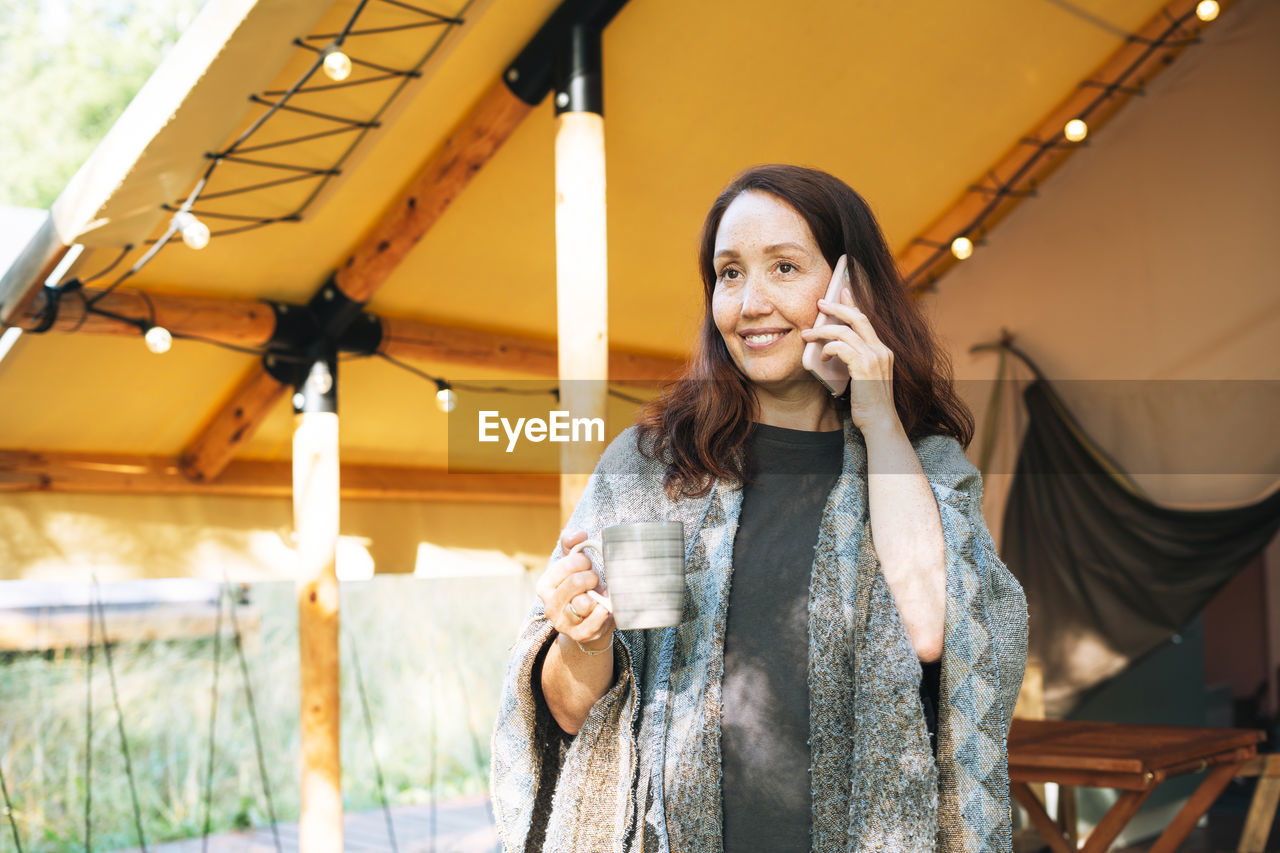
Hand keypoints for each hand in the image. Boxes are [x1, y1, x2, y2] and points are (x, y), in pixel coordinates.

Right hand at [535, 528, 614, 652]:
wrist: (590, 619)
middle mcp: (549, 605)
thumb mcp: (574, 564)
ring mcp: (563, 622)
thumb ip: (572, 543)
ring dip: (597, 595)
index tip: (588, 564)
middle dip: (591, 577)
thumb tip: (580, 534)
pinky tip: (605, 607)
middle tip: (595, 579)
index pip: (565, 566)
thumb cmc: (581, 586)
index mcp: (545, 585)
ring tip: (599, 594)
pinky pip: (593, 623)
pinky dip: (603, 613)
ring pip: (583, 604)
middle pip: (575, 583)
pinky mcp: (578, 635)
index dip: (582, 561)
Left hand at [799, 273, 899, 433]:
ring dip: (822, 331)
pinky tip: (823, 358)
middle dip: (837, 307)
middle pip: (858, 317)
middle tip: (820, 303)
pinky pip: (841, 348)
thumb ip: (855, 361)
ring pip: (845, 331)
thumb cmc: (868, 404)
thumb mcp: (863, 377)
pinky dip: (828, 349)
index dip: (854, 304)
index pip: (867, 320)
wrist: (879, 423)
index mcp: (883, 350)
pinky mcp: (864, 367)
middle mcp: (881, 350)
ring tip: (807, 335)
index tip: (842, 291)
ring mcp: (875, 357)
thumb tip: (834, 350)